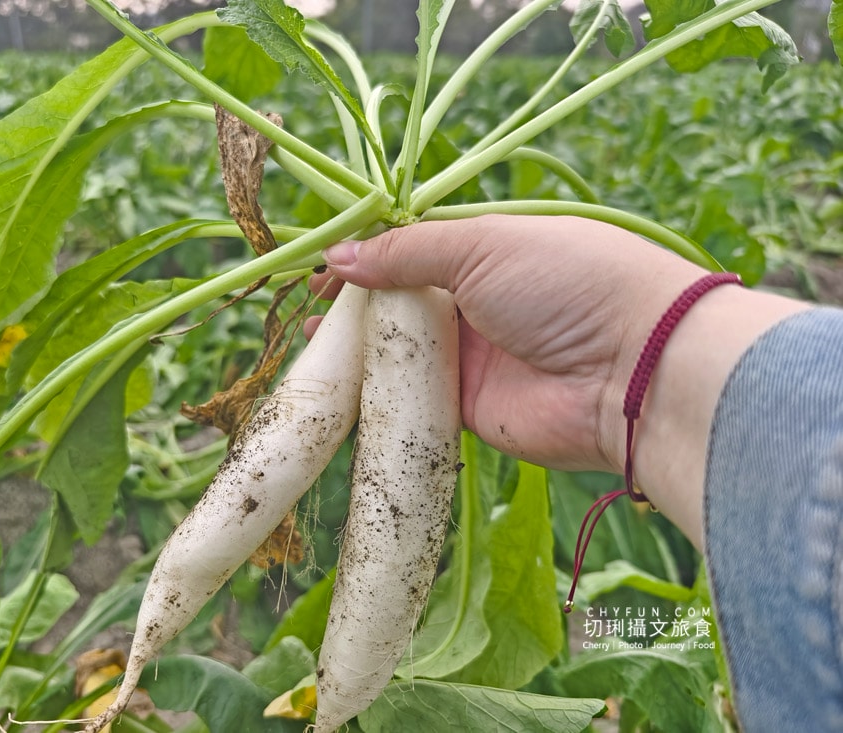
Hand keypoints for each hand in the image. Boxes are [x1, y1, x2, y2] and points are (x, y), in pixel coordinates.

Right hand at [312, 215, 806, 544]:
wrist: (633, 370)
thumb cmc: (569, 282)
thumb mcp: (483, 244)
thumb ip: (407, 250)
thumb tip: (341, 255)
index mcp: (490, 251)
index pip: (415, 249)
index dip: (370, 256)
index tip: (326, 265)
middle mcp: (480, 302)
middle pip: (403, 301)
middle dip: (358, 302)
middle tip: (313, 305)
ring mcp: (475, 358)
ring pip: (402, 351)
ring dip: (360, 347)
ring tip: (316, 340)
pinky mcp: (470, 409)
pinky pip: (414, 398)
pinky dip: (380, 391)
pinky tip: (342, 384)